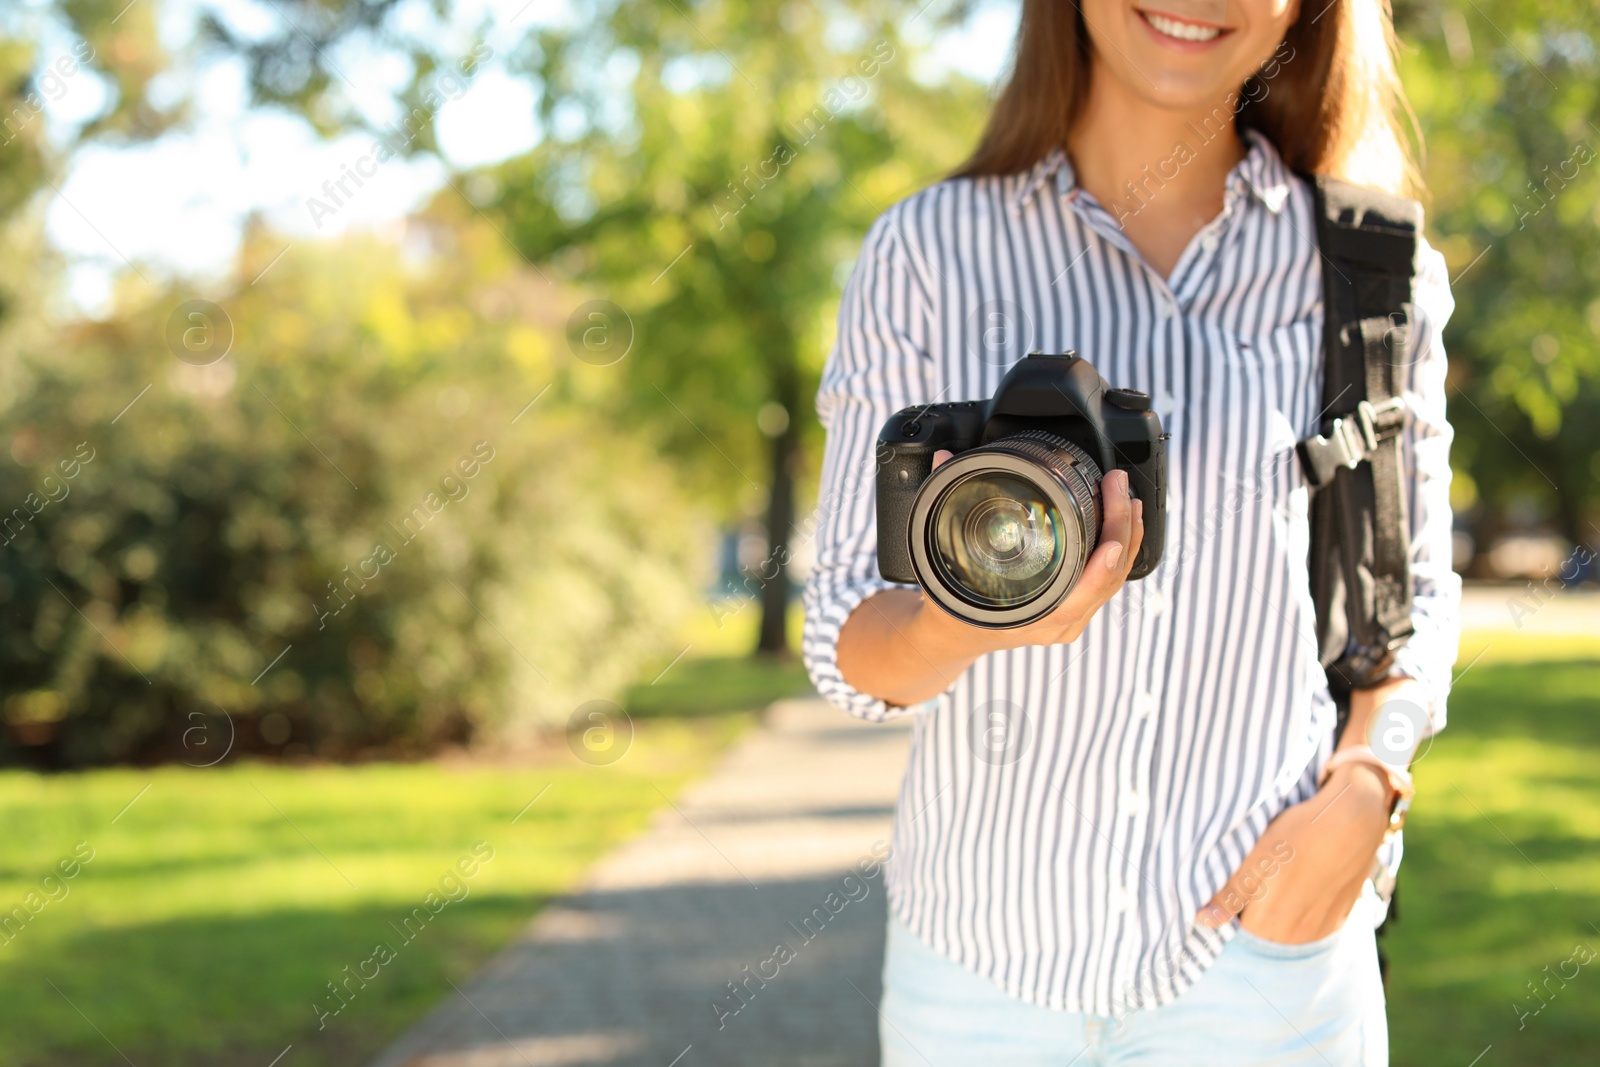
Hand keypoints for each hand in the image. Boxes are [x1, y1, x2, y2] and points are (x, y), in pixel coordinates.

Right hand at [836, 456, 1145, 705]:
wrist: (954, 636)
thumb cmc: (951, 600)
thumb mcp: (942, 556)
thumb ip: (943, 504)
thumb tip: (943, 459)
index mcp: (1027, 617)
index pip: (1078, 596)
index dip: (1101, 568)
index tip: (1114, 539)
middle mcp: (1055, 623)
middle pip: (1108, 581)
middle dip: (1123, 532)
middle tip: (1119, 489)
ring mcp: (1069, 619)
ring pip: (1114, 582)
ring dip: (1130, 539)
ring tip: (1129, 499)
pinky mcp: (1076, 610)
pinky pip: (1109, 583)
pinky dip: (1122, 553)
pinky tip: (1125, 524)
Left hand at [1195, 762, 1392, 942]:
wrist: (1354, 819)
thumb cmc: (1298, 834)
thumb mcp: (1255, 857)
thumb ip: (1230, 894)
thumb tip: (1204, 920)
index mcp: (1271, 921)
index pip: (1237, 938)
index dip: (1228, 920)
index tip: (1223, 900)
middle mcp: (1299, 934)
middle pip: (1262, 941)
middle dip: (1249, 924)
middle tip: (1246, 892)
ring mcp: (1322, 929)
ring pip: (1286, 937)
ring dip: (1275, 923)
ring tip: (1272, 891)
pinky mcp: (1340, 919)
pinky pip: (1311, 930)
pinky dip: (1299, 918)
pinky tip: (1296, 892)